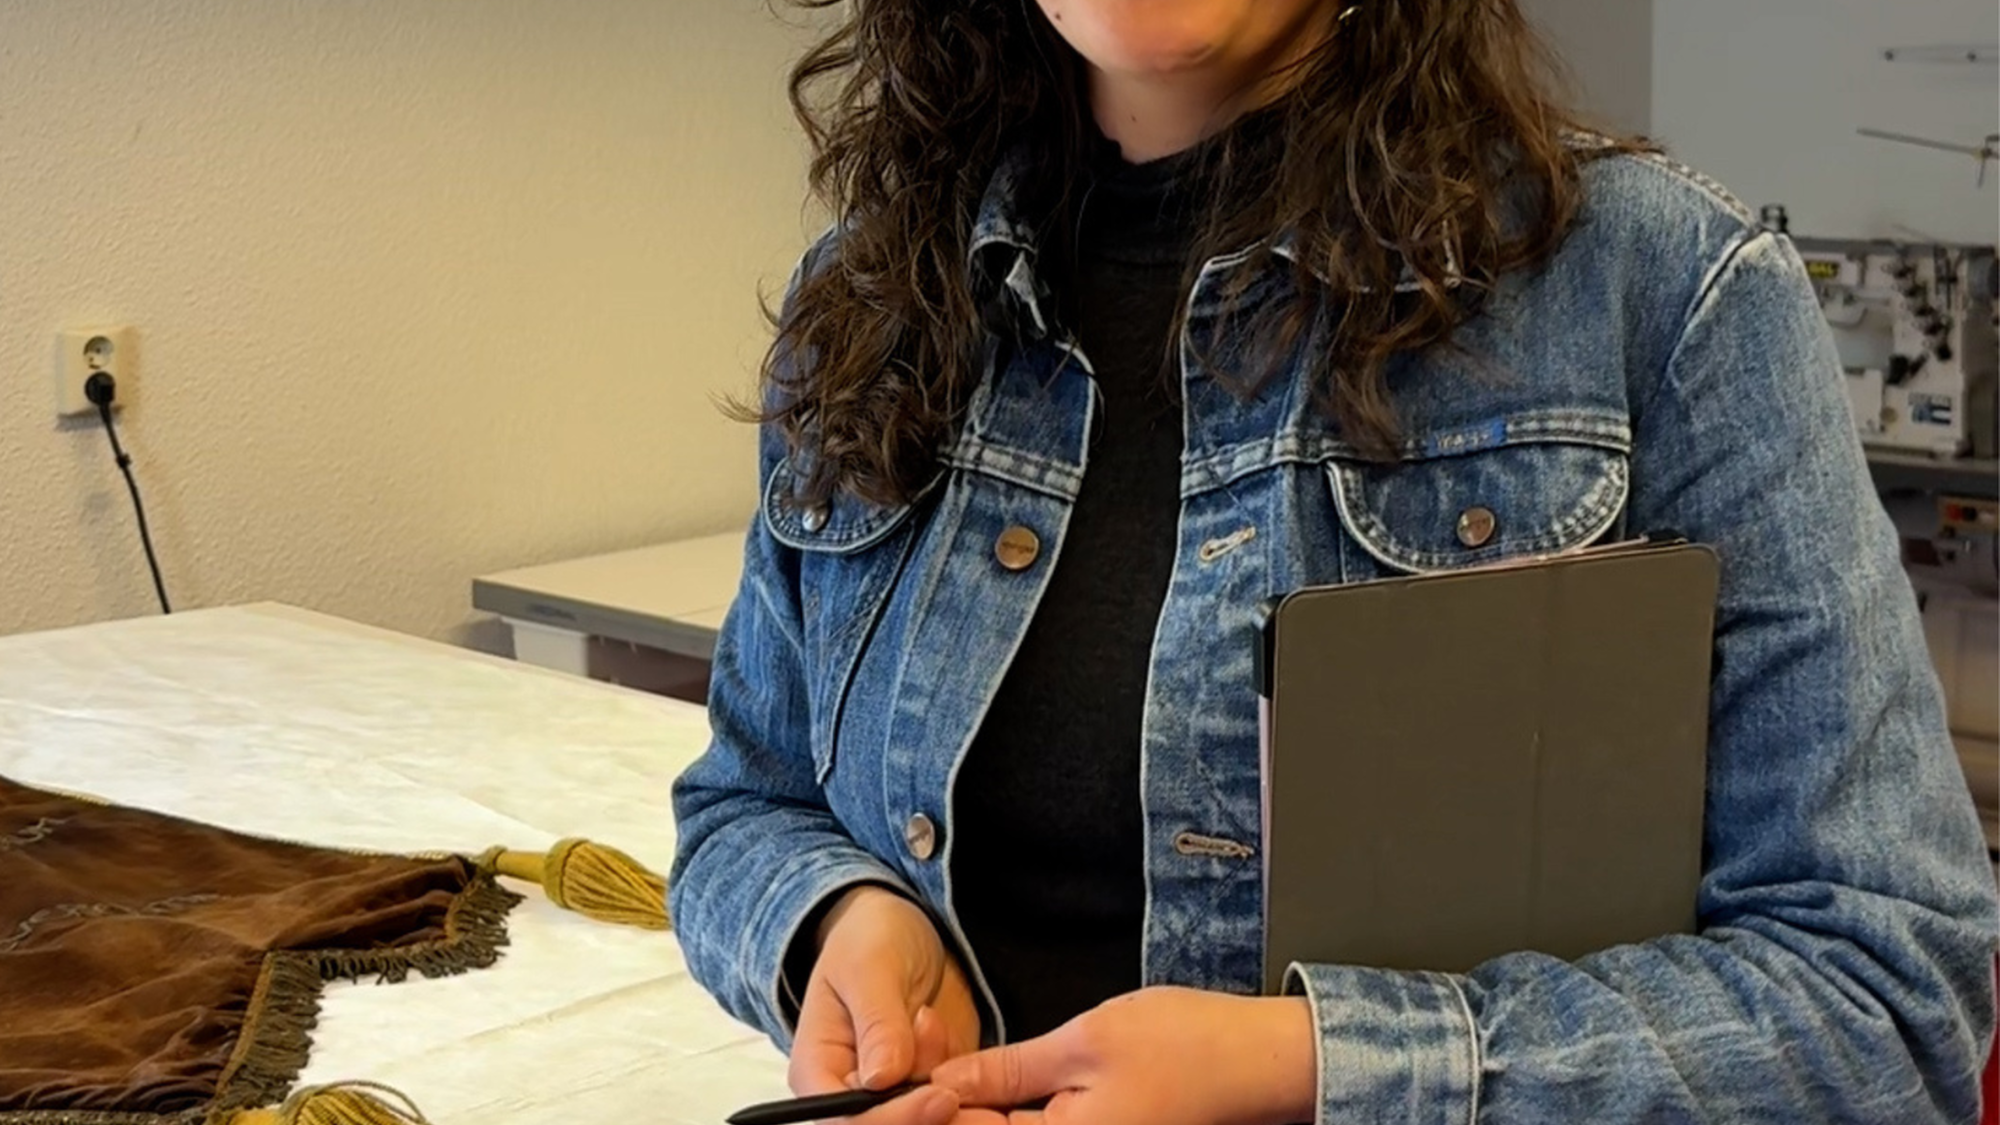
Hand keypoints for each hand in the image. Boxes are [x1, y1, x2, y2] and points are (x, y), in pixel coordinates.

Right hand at [788, 886, 981, 1123]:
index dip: (893, 1119)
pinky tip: (947, 1031)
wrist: (909, 928)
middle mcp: (853, 1094)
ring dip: (950, 1084)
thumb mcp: (869, 966)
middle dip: (929, 1103)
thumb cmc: (870, 939)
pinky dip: (970, 1080)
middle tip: (946, 1046)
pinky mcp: (935, 1087)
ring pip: (932, 1119)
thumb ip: (878, 1022)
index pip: (846, 1121)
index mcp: (818, 1072)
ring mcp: (897, 1093)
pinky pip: (961, 1105)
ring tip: (930, 1015)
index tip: (939, 1096)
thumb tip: (881, 1078)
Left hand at [931, 987, 1315, 1124]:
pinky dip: (1002, 1105)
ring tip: (939, 1045)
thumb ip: (1005, 1072)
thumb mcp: (1081, 1045)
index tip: (895, 1060)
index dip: (920, 1104)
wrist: (1256, 1063)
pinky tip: (984, 1070)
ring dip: (967, 1102)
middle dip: (940, 1101)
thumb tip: (941, 1083)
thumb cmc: (1185, 1050)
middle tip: (916, 1040)